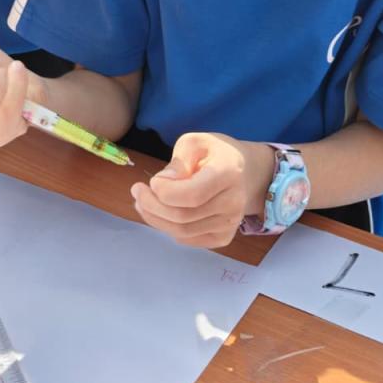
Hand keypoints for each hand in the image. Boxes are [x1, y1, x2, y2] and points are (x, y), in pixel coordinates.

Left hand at [130, 132, 274, 249]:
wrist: (244, 172)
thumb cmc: (214, 154)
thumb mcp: (195, 143)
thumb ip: (178, 161)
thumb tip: (163, 182)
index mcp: (228, 174)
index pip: (191, 195)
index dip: (163, 192)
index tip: (151, 181)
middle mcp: (234, 203)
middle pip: (182, 217)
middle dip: (151, 206)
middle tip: (137, 192)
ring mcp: (230, 224)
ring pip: (181, 232)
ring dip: (155, 218)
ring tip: (142, 202)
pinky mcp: (223, 237)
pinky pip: (187, 239)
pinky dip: (168, 228)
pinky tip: (161, 213)